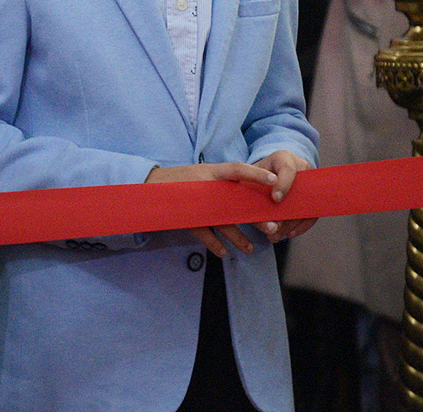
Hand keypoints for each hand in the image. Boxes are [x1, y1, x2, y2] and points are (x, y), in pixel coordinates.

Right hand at [147, 159, 291, 257]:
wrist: (148, 185)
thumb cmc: (180, 181)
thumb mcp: (200, 175)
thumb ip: (220, 182)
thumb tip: (247, 192)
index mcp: (211, 171)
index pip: (238, 169)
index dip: (256, 173)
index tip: (275, 179)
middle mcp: (206, 185)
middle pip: (235, 202)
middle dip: (254, 217)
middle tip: (271, 228)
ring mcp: (196, 203)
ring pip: (222, 221)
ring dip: (237, 237)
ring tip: (250, 249)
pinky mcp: (185, 217)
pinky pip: (203, 233)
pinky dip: (214, 244)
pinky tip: (223, 253)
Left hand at [252, 150, 316, 242]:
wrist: (266, 173)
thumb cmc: (255, 175)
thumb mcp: (250, 180)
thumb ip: (253, 198)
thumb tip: (269, 225)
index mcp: (283, 158)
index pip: (287, 169)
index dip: (283, 185)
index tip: (275, 199)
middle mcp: (300, 167)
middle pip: (299, 192)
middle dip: (287, 214)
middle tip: (273, 229)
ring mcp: (309, 182)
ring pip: (305, 205)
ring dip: (291, 224)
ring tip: (275, 236)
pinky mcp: (313, 195)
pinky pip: (312, 213)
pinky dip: (300, 226)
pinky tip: (288, 233)